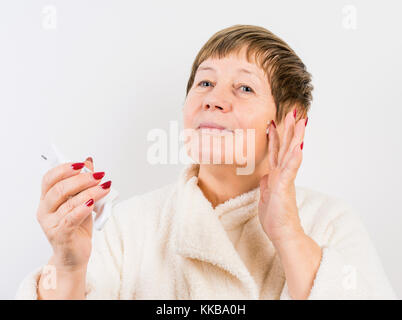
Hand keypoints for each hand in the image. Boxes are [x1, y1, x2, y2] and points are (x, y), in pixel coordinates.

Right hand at [36, 157, 111, 270]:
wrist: (74, 256)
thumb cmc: (77, 228)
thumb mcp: (82, 202)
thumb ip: (83, 183)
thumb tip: (89, 162)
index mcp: (47, 200)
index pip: (49, 179)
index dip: (65, 169)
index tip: (82, 164)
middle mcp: (45, 211)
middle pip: (60, 189)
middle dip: (81, 179)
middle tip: (98, 175)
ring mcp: (51, 224)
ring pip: (70, 202)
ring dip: (90, 192)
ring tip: (104, 187)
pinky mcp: (61, 234)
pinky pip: (72, 218)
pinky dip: (84, 208)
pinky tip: (93, 202)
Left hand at [258, 108, 307, 244]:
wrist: (283, 234)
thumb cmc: (276, 217)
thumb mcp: (266, 196)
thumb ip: (267, 183)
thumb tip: (266, 174)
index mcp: (277, 175)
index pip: (277, 151)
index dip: (276, 136)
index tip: (274, 122)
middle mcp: (282, 174)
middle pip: (287, 147)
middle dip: (289, 129)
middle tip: (294, 112)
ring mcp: (285, 180)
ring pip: (291, 155)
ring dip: (295, 138)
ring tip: (300, 122)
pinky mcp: (285, 189)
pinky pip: (289, 172)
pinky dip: (294, 160)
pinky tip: (298, 148)